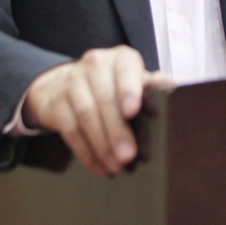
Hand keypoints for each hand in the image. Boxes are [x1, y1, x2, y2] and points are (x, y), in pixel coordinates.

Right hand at [22, 45, 174, 176]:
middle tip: (128, 156)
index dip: (129, 90)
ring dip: (102, 145)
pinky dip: (86, 152)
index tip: (132, 111)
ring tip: (116, 165)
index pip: (126, 69)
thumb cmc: (113, 85)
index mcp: (121, 58)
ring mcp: (72, 81)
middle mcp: (95, 64)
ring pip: (86, 115)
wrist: (66, 84)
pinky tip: (99, 166)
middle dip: (117, 131)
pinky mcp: (56, 102)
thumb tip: (169, 85)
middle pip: (105, 99)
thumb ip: (151, 86)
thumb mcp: (135, 82)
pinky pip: (70, 130)